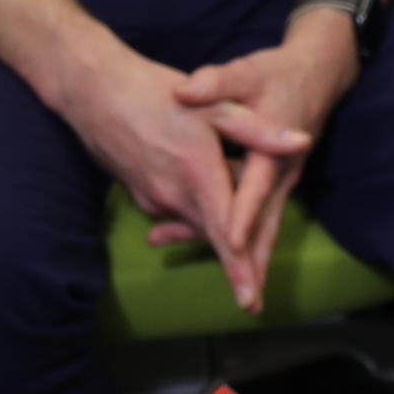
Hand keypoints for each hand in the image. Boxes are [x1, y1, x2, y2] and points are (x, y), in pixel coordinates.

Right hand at [50, 41, 271, 309]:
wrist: (92, 92)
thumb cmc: (154, 92)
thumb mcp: (213, 106)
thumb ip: (258, 131)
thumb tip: (302, 143)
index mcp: (196, 171)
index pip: (224, 231)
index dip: (240, 268)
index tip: (250, 301)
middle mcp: (172, 194)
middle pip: (212, 237)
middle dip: (235, 265)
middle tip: (255, 298)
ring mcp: (153, 199)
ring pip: (196, 223)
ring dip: (216, 231)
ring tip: (237, 247)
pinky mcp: (141, 197)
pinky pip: (178, 211)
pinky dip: (196, 210)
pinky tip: (201, 190)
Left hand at [166, 20, 358, 308]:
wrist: (316, 73)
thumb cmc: (277, 73)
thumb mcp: (246, 71)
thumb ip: (215, 83)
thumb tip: (182, 92)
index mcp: (273, 148)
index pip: (255, 187)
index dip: (243, 215)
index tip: (232, 243)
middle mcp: (282, 172)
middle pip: (267, 224)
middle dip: (256, 262)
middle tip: (248, 299)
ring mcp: (282, 181)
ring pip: (264, 227)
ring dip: (248, 258)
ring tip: (238, 290)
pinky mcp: (275, 183)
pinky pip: (259, 217)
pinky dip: (240, 237)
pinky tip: (213, 249)